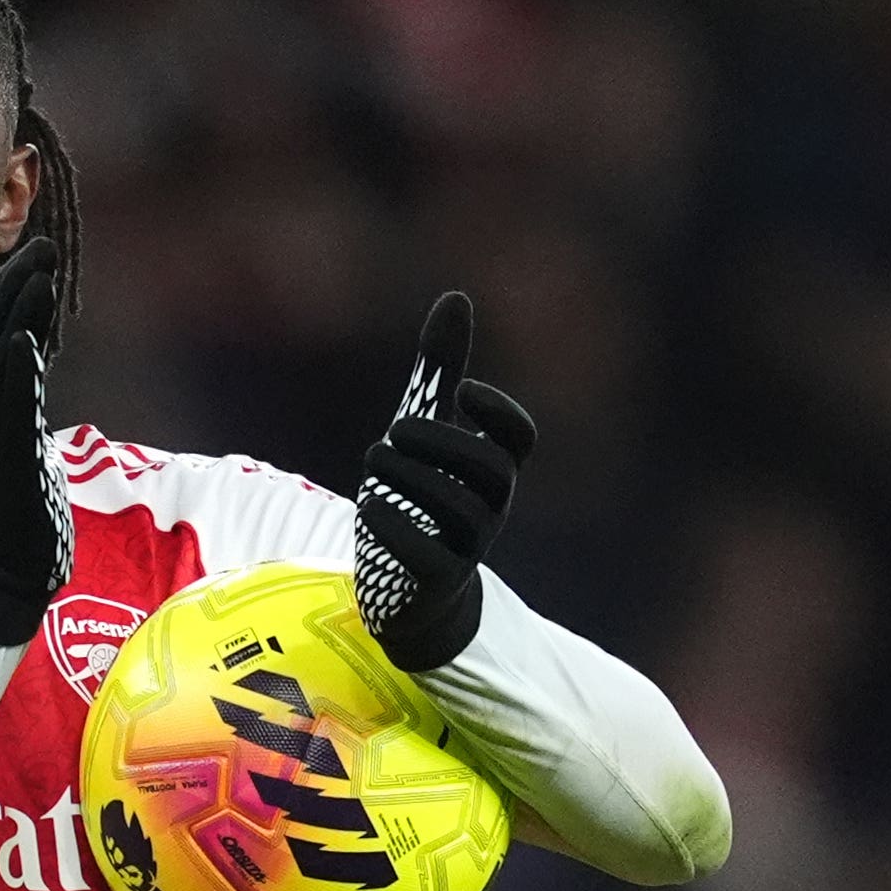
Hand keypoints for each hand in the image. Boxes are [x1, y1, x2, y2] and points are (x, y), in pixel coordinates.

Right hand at [0, 239, 71, 645]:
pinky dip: (15, 372)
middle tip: (43, 248)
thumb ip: (17, 389)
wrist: (0, 568)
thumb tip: (31, 346)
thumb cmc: (12, 500)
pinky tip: (27, 339)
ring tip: (40, 275)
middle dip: (14, 288)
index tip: (30, 256)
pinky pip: (7, 408)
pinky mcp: (0, 460)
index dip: (4, 291)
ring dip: (18, 316)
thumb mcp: (11, 430)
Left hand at [355, 291, 537, 671]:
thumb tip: (456, 297)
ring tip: (373, 456)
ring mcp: (465, 550)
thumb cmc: (420, 501)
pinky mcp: (433, 584)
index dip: (500, 412)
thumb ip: (438, 370)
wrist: (409, 593)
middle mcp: (488, 509)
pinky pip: (430, 559)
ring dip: (412, 477)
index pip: (521, 438)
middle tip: (394, 429)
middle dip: (443, 443)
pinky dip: (398, 529)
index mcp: (490, 471)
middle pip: (491, 472)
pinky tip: (369, 506)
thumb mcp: (424, 432)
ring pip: (460, 512)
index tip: (462, 391)